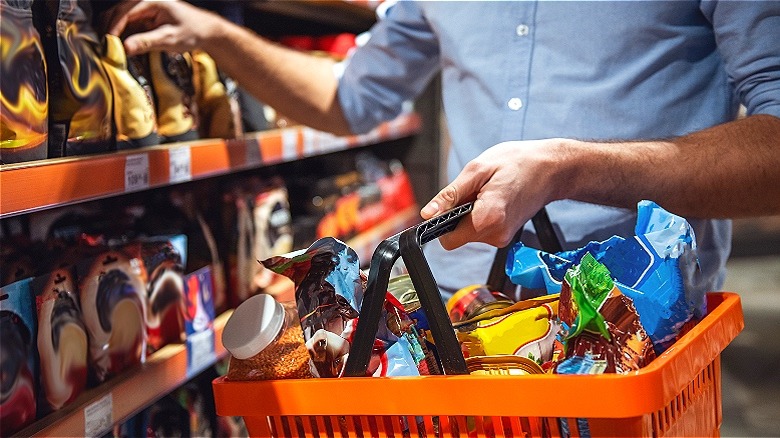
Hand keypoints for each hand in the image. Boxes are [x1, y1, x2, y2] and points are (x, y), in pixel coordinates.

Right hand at [105, 0, 221, 55]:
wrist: (205, 31)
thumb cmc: (192, 32)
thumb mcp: (169, 39)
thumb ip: (146, 42)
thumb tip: (125, 48)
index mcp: (151, 1)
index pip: (124, 13)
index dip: (113, 29)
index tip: (108, 44)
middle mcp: (145, 1)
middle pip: (117, 13)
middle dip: (110, 30)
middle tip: (106, 49)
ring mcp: (144, 8)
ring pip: (120, 18)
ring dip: (115, 33)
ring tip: (112, 50)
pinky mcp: (145, 17)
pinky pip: (128, 24)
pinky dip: (123, 35)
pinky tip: (122, 47)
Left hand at [420, 139, 569, 249]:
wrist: (552, 168)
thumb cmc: (519, 163)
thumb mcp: (478, 169)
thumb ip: (450, 194)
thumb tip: (428, 213)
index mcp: (487, 219)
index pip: (447, 240)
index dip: (441, 222)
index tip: (448, 204)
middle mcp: (496, 235)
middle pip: (457, 235)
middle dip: (458, 213)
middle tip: (475, 191)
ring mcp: (502, 238)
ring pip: (469, 232)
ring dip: (470, 212)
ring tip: (488, 191)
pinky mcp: (505, 235)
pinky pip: (480, 229)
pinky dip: (480, 214)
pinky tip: (494, 197)